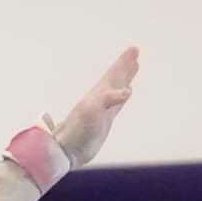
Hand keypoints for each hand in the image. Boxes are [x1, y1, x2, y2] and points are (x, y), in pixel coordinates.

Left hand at [51, 46, 139, 168]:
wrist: (67, 151)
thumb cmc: (77, 131)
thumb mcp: (92, 111)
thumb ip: (108, 99)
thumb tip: (127, 92)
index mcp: (97, 94)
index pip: (113, 74)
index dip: (123, 62)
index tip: (134, 49)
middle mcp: (99, 100)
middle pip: (115, 78)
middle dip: (125, 65)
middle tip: (135, 51)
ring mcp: (102, 110)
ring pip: (117, 88)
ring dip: (126, 77)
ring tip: (134, 66)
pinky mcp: (104, 122)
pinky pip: (117, 104)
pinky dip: (123, 96)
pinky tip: (126, 94)